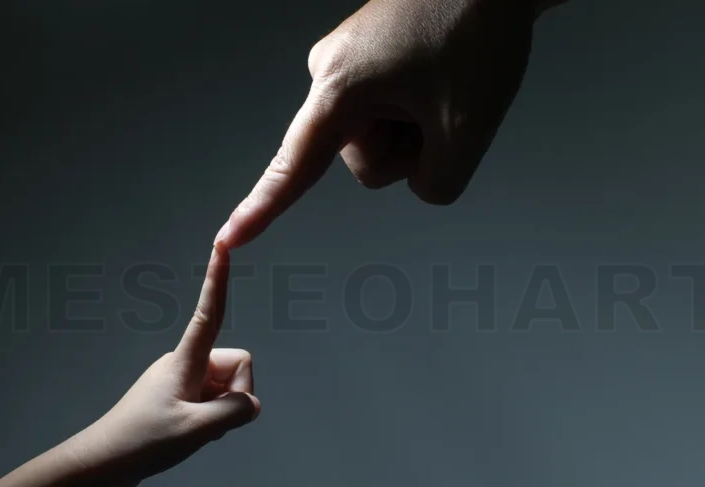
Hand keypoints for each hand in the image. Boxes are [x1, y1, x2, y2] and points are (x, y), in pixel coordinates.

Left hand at [67, 243, 260, 486]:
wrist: (104, 461)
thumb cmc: (143, 440)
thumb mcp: (198, 430)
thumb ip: (235, 412)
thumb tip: (250, 404)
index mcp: (186, 360)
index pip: (210, 311)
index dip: (219, 279)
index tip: (223, 243)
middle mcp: (185, 363)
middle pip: (236, 366)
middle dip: (234, 395)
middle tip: (206, 422)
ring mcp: (181, 381)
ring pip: (226, 388)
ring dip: (220, 412)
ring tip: (191, 431)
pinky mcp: (177, 398)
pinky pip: (212, 402)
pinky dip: (210, 419)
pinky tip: (186, 436)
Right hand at [216, 0, 555, 248]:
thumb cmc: (475, 28)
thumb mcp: (468, 127)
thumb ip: (437, 184)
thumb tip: (421, 184)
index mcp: (340, 85)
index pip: (295, 166)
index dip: (262, 209)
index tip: (228, 239)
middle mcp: (330, 73)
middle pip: (366, 163)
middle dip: (412, 148)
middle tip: (448, 100)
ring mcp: (348, 67)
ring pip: (382, 143)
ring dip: (422, 128)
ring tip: (447, 81)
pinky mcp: (367, 64)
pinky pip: (389, 115)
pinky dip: (422, 110)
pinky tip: (443, 75)